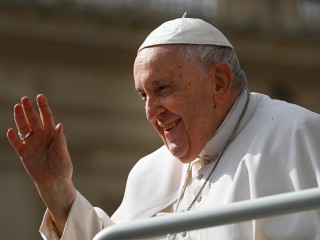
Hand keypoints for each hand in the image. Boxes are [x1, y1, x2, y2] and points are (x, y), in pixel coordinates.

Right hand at [7, 94, 74, 234]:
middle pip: (33, 120)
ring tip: (16, 107)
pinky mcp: (24, 154)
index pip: (47, 117)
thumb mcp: (63, 152)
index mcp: (52, 134)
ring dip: (19, 119)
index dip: (43, 107)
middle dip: (29, 109)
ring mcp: (31, 144)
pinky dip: (13, 138)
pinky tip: (10, 131)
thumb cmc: (62, 166)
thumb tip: (60, 125)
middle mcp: (41, 136)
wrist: (55, 182)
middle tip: (24, 99)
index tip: (40, 96)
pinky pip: (17, 144)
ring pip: (24, 128)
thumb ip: (60, 139)